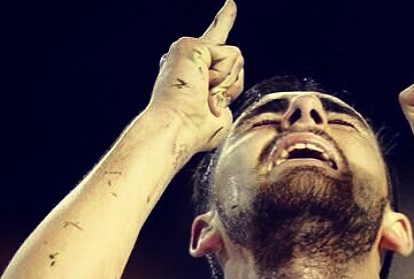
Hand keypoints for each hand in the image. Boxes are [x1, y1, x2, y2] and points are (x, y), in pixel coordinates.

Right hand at [148, 0, 243, 152]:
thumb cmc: (195, 132)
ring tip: (203, 96)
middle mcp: (187, 58)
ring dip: (227, 85)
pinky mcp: (192, 45)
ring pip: (235, 60)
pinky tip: (203, 86)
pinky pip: (230, 56)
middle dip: (231, 88)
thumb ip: (226, 100)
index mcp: (192, 75)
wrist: (177, 129)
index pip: (214, 44)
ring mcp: (188, 49)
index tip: (231, 4)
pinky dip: (223, 78)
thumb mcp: (219, 116)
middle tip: (206, 104)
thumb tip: (223, 98)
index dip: (224, 21)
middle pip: (234, 62)